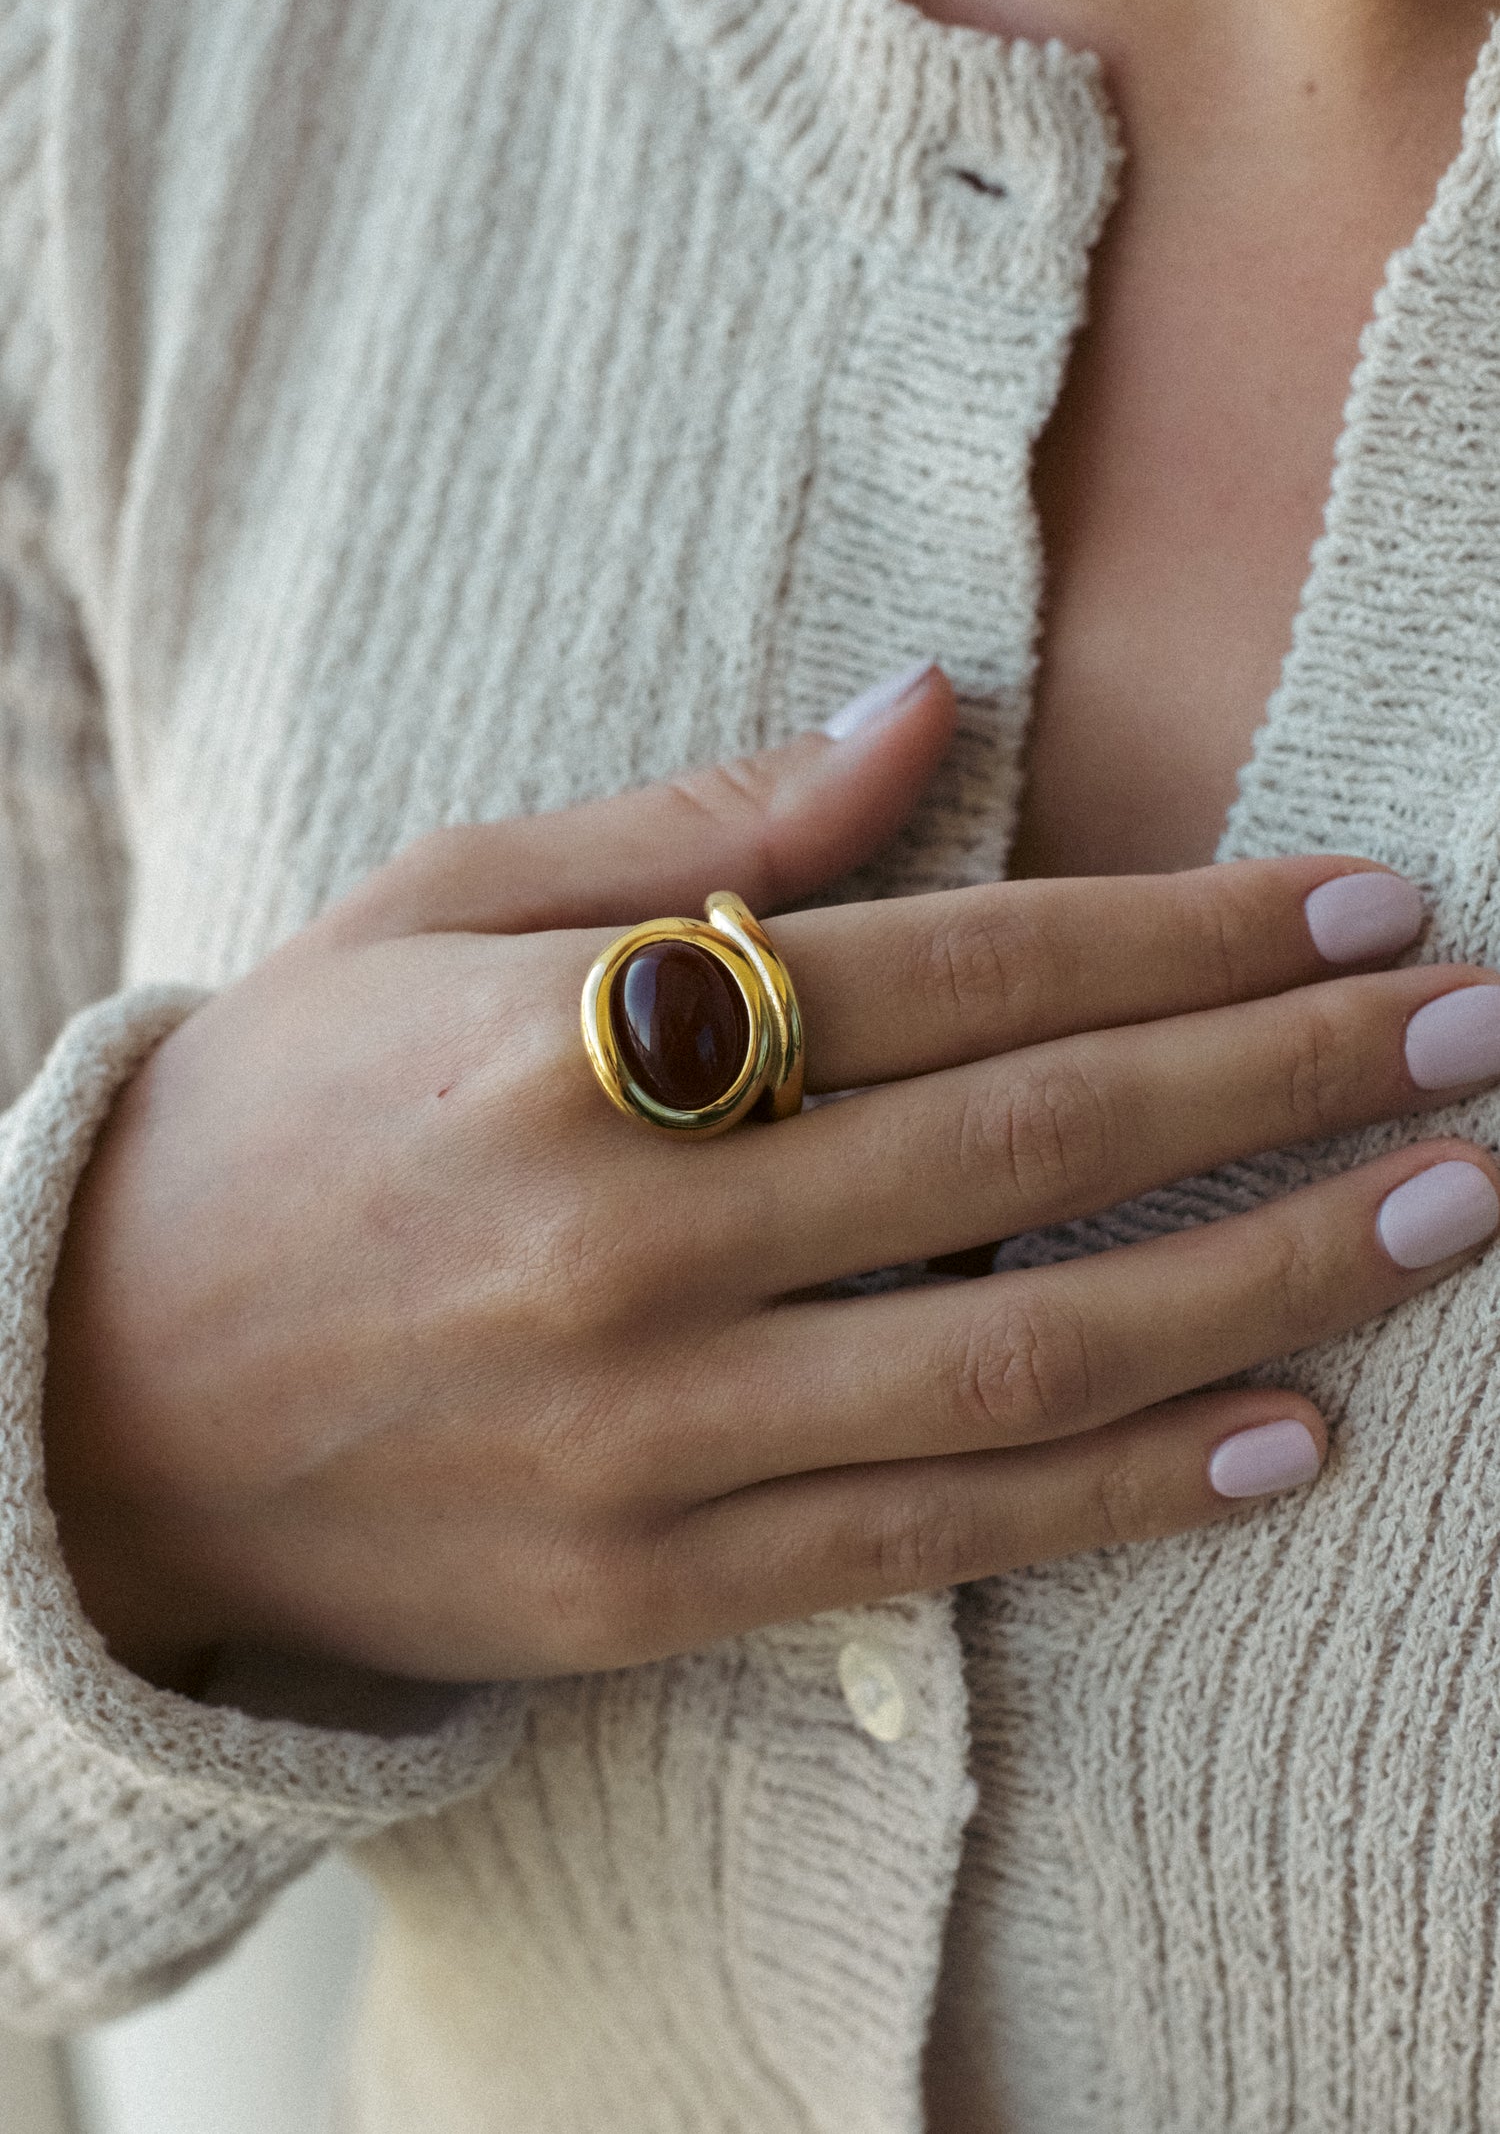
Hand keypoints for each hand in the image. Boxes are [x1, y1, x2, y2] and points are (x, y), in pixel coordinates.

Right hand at [42, 667, 1499, 1687]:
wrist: (99, 1398)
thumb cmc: (278, 1114)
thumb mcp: (435, 907)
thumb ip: (695, 828)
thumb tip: (929, 710)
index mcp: (578, 1038)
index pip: (960, 967)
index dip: (1187, 932)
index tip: (1365, 905)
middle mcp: (631, 1240)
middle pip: (1035, 1143)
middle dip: (1284, 1077)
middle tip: (1477, 1028)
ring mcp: (646, 1437)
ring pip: (1023, 1350)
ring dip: (1267, 1275)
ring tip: (1446, 1207)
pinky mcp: (645, 1590)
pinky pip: (932, 1536)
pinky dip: (1122, 1489)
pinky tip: (1286, 1431)